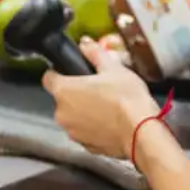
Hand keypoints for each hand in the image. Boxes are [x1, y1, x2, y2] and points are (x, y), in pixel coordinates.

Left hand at [42, 38, 159, 158]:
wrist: (141, 132)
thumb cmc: (126, 98)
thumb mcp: (113, 68)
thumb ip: (94, 53)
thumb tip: (85, 43)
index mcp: (64, 90)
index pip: (48, 77)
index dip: (58, 72)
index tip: (69, 72)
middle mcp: (62, 113)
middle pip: (62, 99)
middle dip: (76, 94)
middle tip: (97, 87)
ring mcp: (73, 132)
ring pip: (73, 117)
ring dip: (84, 112)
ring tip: (106, 106)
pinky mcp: (86, 146)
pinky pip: (85, 132)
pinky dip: (93, 127)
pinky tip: (110, 122)